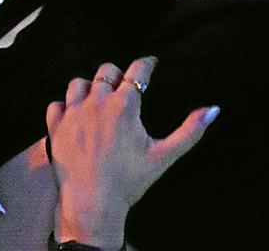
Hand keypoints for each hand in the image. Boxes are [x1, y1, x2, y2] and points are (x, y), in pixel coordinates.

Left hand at [46, 57, 219, 247]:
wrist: (92, 204)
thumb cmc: (130, 181)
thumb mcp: (164, 156)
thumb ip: (190, 131)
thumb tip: (213, 109)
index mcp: (124, 105)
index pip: (137, 70)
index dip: (146, 63)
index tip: (151, 63)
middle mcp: (96, 102)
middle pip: (106, 71)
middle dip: (117, 75)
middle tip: (124, 86)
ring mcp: (73, 113)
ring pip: (78, 83)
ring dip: (90, 87)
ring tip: (98, 99)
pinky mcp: (55, 127)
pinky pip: (57, 104)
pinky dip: (65, 106)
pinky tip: (75, 116)